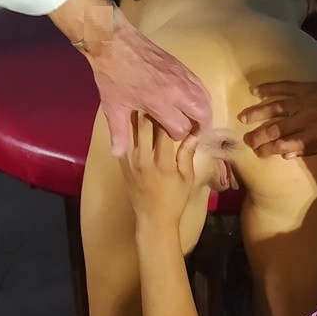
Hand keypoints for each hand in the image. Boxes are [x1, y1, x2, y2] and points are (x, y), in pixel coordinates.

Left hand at [91, 12, 211, 155]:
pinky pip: (201, 86)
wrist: (114, 42)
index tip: (169, 136)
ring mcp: (183, 77)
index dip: (177, 137)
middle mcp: (178, 92)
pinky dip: (202, 98)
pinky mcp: (183, 67)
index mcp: (160, 103)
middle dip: (200, 129)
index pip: (182, 129)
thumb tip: (118, 154)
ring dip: (204, 113)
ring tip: (196, 121)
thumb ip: (119, 132)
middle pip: (203, 115)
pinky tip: (193, 102)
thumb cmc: (112, 76)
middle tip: (193, 134)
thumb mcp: (113, 107)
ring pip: (206, 99)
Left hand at [119, 113, 198, 227]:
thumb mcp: (187, 177)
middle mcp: (144, 159)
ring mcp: (130, 161)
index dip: (169, 115)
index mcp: (162, 163)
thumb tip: (194, 132)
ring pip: (131, 130)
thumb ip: (187, 153)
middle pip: (143, 125)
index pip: (164, 130)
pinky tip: (133, 120)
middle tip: (155, 96)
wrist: (153, 219)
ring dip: (138, 116)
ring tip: (143, 102)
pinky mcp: (122, 164)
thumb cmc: (175, 199)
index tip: (173, 104)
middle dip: (150, 110)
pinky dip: (128, 129)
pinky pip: (123, 141)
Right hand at [238, 81, 316, 157]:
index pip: (282, 145)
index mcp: (311, 136)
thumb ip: (307, 150)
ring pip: (275, 106)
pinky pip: (284, 86)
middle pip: (275, 128)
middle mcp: (305, 119)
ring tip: (242, 117)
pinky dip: (269, 88)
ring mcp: (305, 101)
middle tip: (245, 140)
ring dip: (256, 112)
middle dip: (257, 135)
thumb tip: (283, 154)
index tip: (257, 152)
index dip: (267, 149)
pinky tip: (255, 91)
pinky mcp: (307, 87)